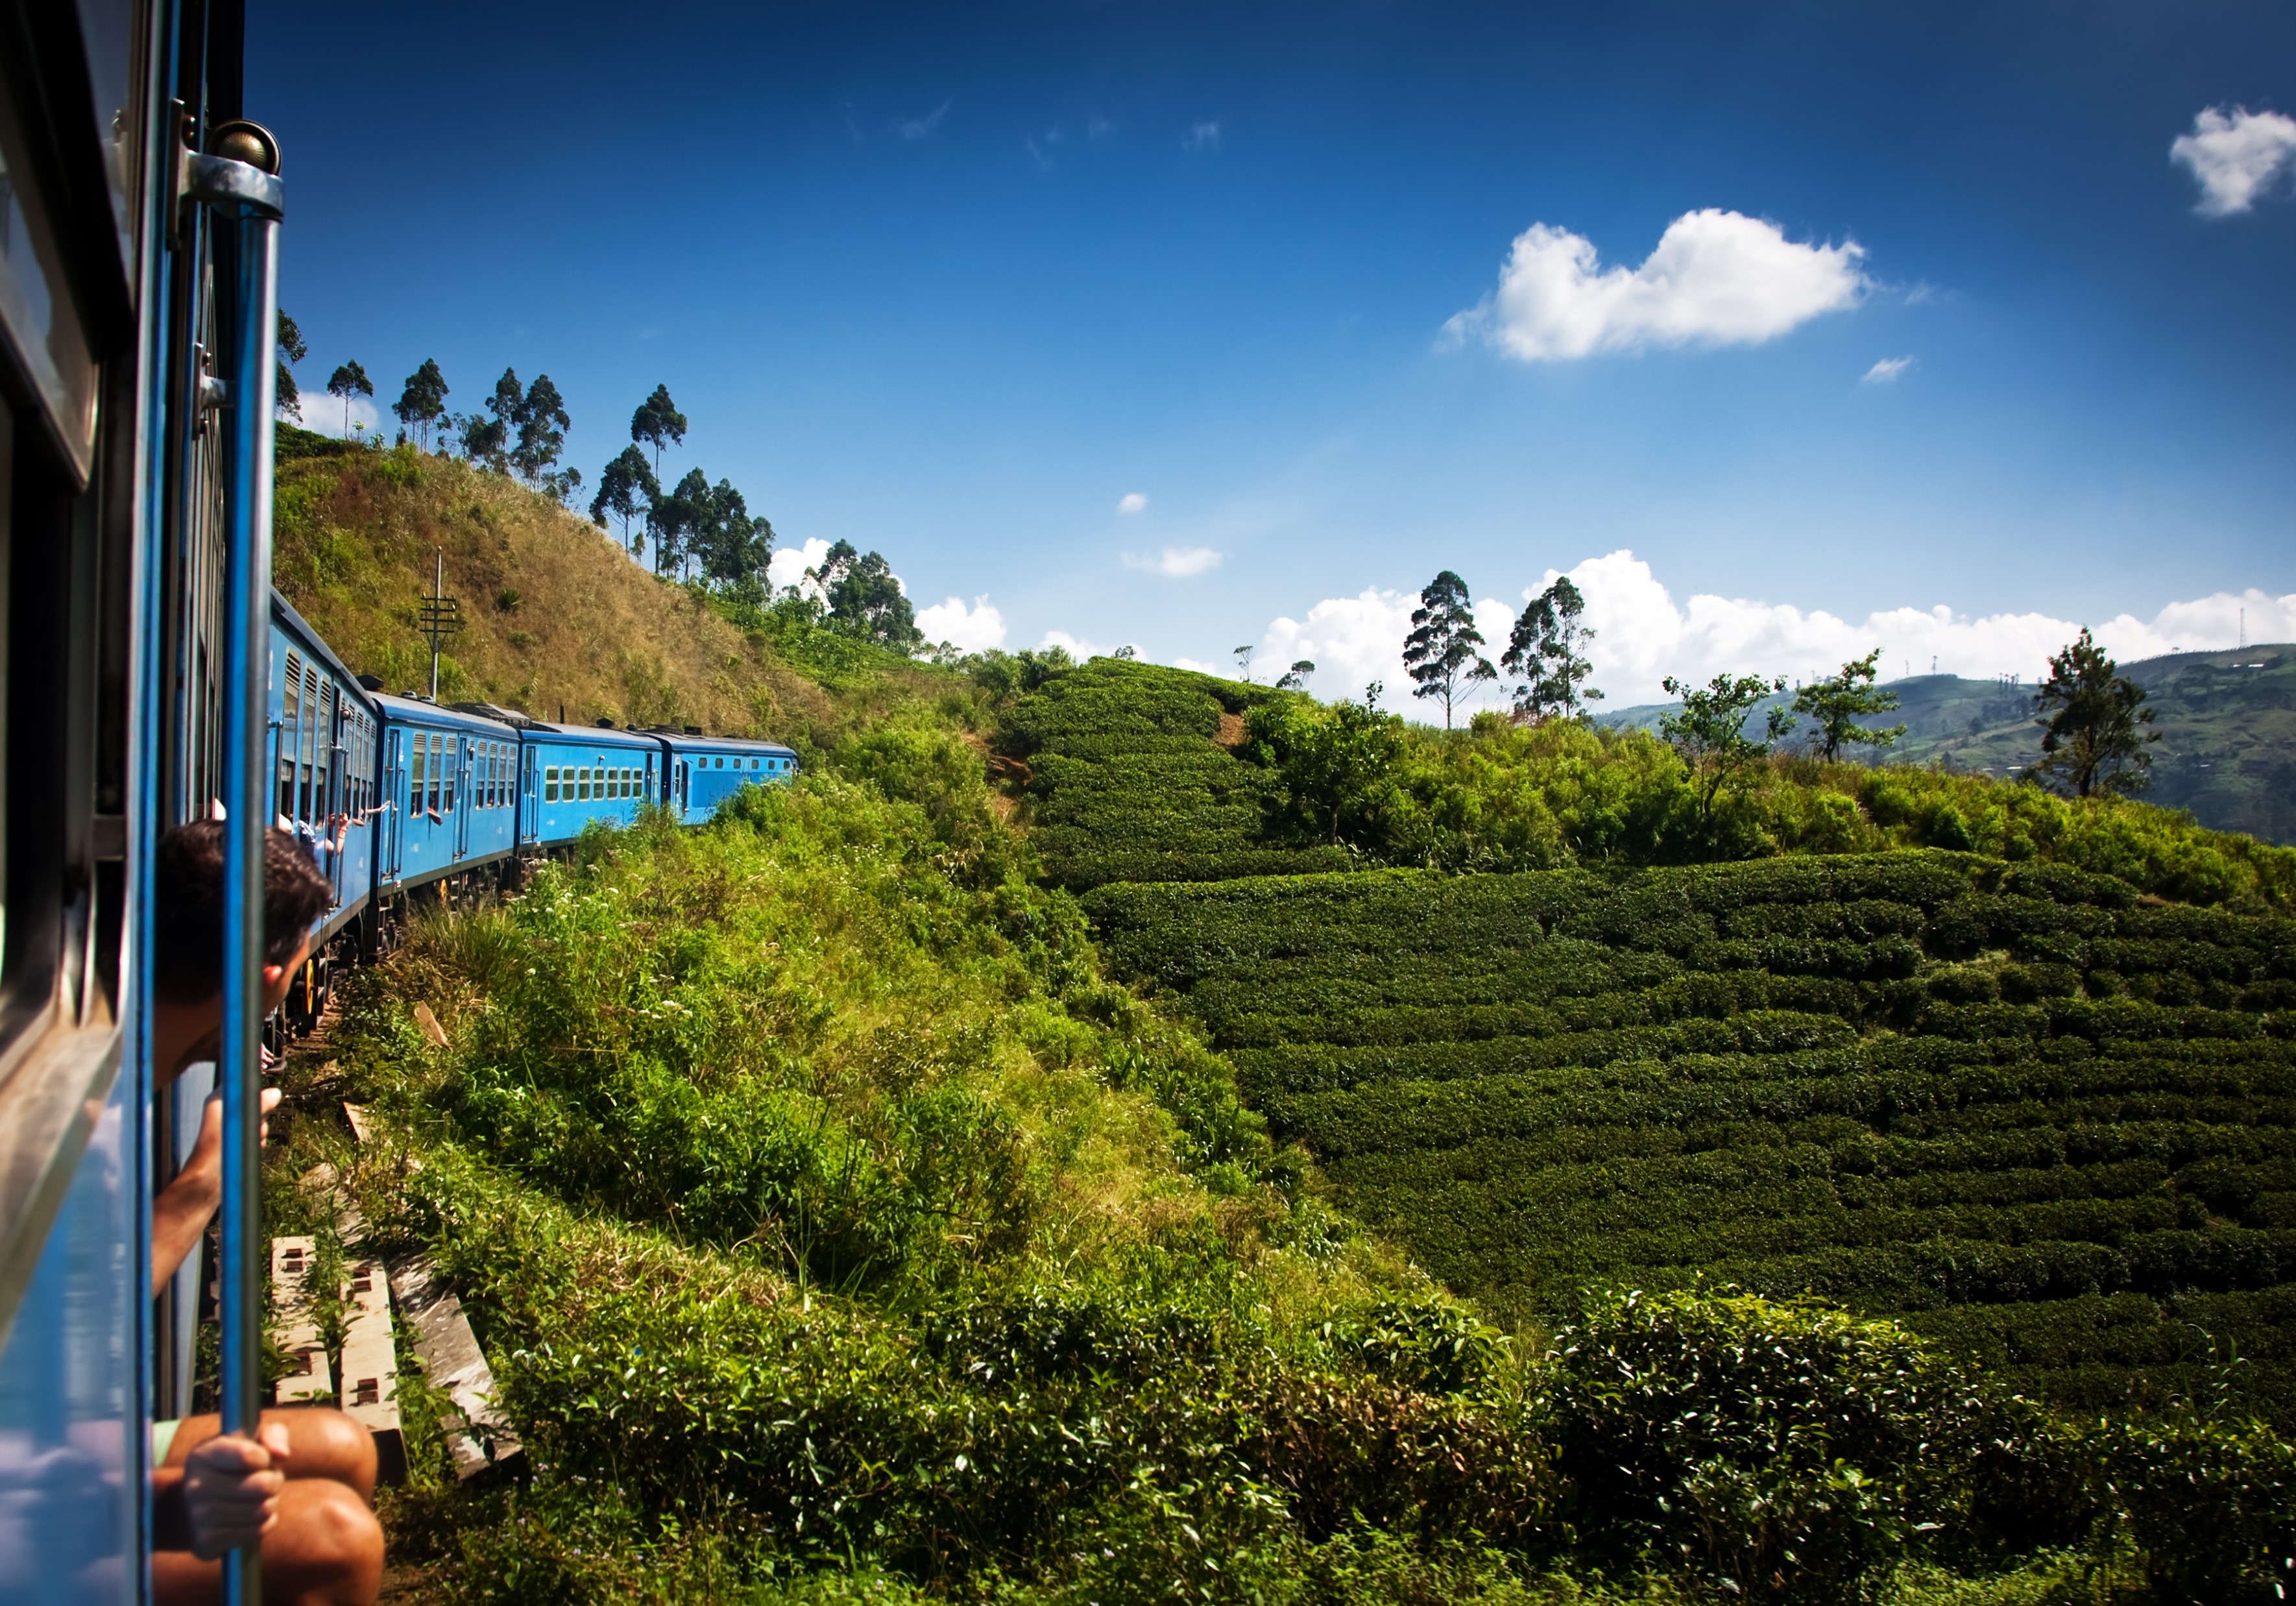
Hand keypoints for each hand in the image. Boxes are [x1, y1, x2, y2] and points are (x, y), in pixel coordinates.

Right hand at [181, 1421, 292, 1558]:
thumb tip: (282, 1453)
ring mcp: (198, 1517)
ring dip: (270, 1503)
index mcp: (203, 1455)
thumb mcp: (250, 1441)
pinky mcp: (207, 1542)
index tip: (260, 1459)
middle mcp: (195, 1487)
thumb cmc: (233, 1467)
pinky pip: (258, 1531)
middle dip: (274, 1482)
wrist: (194, 1509)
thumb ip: (272, 1435)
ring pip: (263, 1510)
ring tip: (257, 1497)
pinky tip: (250, 1516)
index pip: (248, 1456)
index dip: (265, 1458)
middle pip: (263, 1486)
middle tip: (267, 1481)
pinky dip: (264, 1523)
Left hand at [185, 1085, 282, 1171]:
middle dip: (260, 1115)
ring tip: (248, 1143)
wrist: (207, 1184)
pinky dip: (257, 1141)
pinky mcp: (236, 1140)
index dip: (255, 1090)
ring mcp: (231, 1126)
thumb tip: (275, 1092)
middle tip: (252, 1127)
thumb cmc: (216, 1154)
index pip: (242, 1082)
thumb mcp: (238, 1126)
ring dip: (259, 1131)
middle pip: (255, 1101)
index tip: (262, 1102)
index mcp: (218, 1100)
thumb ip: (256, 1106)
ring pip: (258, 1119)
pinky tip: (250, 1149)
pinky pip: (256, 1133)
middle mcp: (224, 1110)